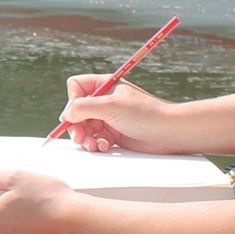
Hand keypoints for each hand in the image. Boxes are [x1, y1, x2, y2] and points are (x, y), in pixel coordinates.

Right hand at [59, 77, 184, 153]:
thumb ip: (83, 107)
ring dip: (86, 138)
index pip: (76, 87)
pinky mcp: (114, 135)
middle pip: (77, 111)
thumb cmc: (144, 114)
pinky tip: (106, 147)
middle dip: (76, 125)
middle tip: (79, 137)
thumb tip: (65, 115)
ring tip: (93, 145)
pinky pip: (96, 139)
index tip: (76, 114)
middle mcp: (104, 101)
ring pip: (84, 128)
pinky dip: (97, 145)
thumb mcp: (110, 106)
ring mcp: (108, 118)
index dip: (72, 101)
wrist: (168, 133)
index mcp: (104, 86)